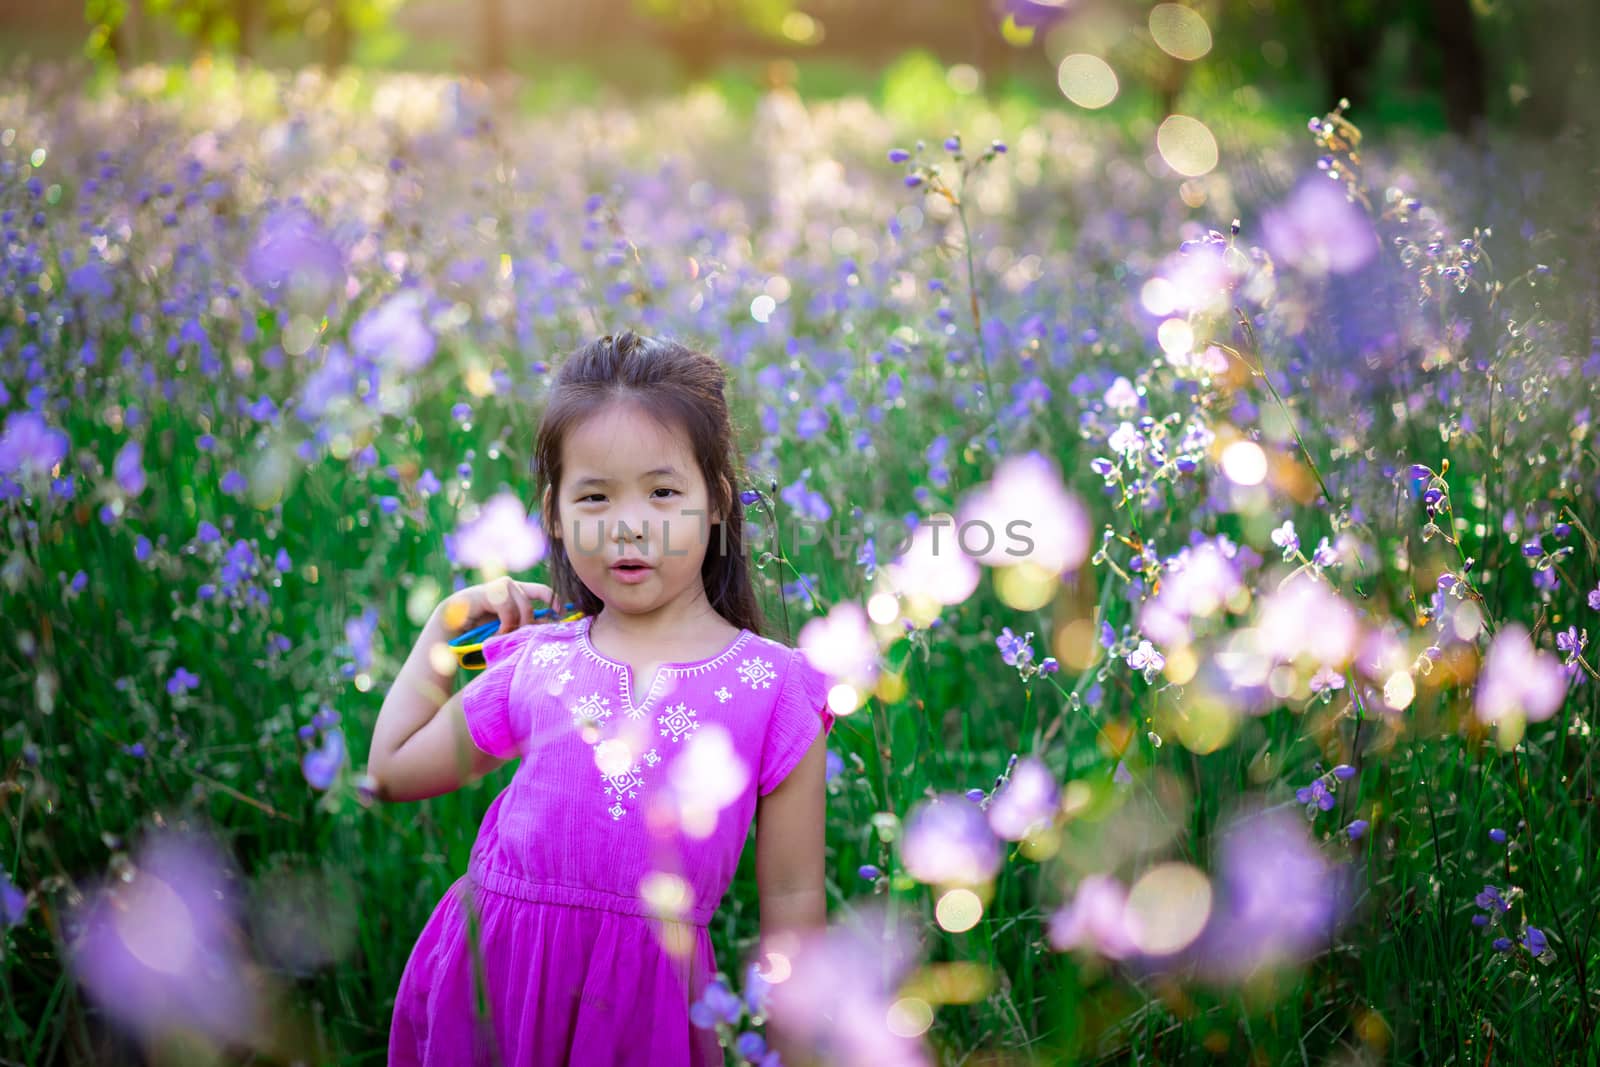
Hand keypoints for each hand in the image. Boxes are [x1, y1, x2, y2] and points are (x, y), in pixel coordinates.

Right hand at [435, 576, 553, 636]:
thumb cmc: (480, 628)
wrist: (451, 625)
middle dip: (530, 622)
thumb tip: (550, 626)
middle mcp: (510, 586)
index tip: (561, 614)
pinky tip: (496, 634)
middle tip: (522, 637)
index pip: (543, 591)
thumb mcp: (508, 627)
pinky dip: (505, 625)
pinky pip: (508, 609)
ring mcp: (498, 586)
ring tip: (504, 636)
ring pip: (522, 606)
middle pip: (534, 600)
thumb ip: (525, 624)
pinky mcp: (488, 591)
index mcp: (517, 592)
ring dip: (515, 626)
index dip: (555, 600)